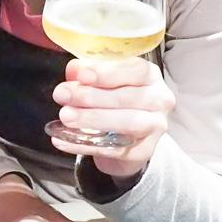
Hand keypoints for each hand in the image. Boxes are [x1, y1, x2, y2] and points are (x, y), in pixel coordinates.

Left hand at [51, 57, 174, 179]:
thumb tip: (74, 70)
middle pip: (127, 97)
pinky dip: (84, 144)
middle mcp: (159, 99)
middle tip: (62, 95)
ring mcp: (155, 127)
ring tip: (65, 116)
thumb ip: (87, 73)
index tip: (82, 75)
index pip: (134, 69)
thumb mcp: (102, 82)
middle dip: (91, 96)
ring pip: (127, 122)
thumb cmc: (115, 101)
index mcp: (150, 75)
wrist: (127, 139)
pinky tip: (63, 139)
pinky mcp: (144, 152)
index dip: (107, 72)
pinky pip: (113, 149)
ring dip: (93, 118)